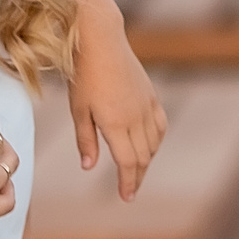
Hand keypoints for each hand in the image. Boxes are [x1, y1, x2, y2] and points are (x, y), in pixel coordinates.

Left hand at [67, 26, 165, 201]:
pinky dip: (156, 140)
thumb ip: (85, 139)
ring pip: (154, 143)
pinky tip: (149, 145)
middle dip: (137, 177)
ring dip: (147, 161)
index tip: (126, 197)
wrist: (101, 40)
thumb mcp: (78, 109)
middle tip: (130, 190)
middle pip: (143, 157)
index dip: (128, 182)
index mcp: (116, 123)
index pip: (128, 163)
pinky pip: (160, 125)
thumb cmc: (84, 74)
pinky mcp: (151, 95)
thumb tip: (89, 167)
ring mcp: (146, 105)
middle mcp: (136, 118)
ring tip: (136, 171)